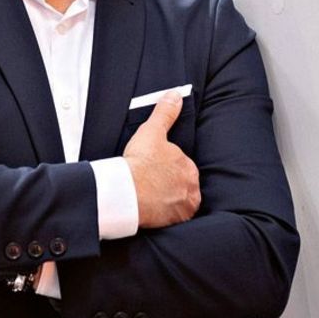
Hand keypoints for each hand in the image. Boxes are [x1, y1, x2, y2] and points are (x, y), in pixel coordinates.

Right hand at [123, 91, 200, 227]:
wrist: (127, 192)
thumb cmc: (139, 162)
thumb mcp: (152, 132)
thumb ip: (165, 113)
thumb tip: (176, 95)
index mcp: (188, 167)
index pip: (182, 166)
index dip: (166, 166)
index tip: (154, 169)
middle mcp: (191, 188)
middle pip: (182, 184)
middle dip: (170, 184)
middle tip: (151, 182)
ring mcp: (184, 207)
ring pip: (179, 201)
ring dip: (169, 200)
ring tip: (151, 197)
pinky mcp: (174, 222)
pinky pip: (174, 218)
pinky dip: (166, 215)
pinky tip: (153, 211)